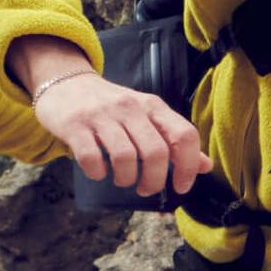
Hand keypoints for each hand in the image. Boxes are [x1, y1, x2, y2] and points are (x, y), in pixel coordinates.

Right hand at [23, 45, 206, 198]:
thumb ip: (174, 139)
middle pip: (155, 152)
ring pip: (125, 157)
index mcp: (153, 106)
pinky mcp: (76, 126)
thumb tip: (205, 165)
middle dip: (154, 181)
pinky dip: (98, 173)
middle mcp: (130, 108)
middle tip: (146, 189)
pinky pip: (92, 158)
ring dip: (126, 179)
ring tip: (122, 180)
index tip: (181, 186)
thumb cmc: (111, 107)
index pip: (184, 135)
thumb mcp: (147, 116)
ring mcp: (102, 116)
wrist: (66, 82)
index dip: (188, 166)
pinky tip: (99, 171)